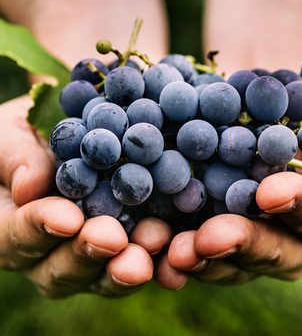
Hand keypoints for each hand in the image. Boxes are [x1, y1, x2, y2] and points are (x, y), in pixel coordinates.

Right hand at [0, 97, 167, 297]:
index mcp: (12, 225)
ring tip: (153, 243)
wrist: (69, 134)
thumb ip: (15, 159)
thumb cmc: (30, 135)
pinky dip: (160, 261)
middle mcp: (49, 251)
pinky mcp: (125, 248)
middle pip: (61, 268)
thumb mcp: (13, 134)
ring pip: (103, 274)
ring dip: (127, 264)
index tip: (67, 217)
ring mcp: (89, 254)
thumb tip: (30, 187)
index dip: (39, 228)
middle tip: (113, 239)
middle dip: (88, 254)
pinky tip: (178, 252)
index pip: (17, 235)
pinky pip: (140, 261)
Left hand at [155, 85, 301, 288]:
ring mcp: (246, 241)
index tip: (269, 192)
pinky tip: (151, 250)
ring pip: (228, 261)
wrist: (256, 107)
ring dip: (200, 259)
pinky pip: (193, 252)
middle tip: (208, 240)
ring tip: (174, 254)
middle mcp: (288, 237)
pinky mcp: (208, 236)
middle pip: (269, 249)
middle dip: (239, 243)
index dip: (296, 203)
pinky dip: (171, 252)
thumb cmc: (301, 109)